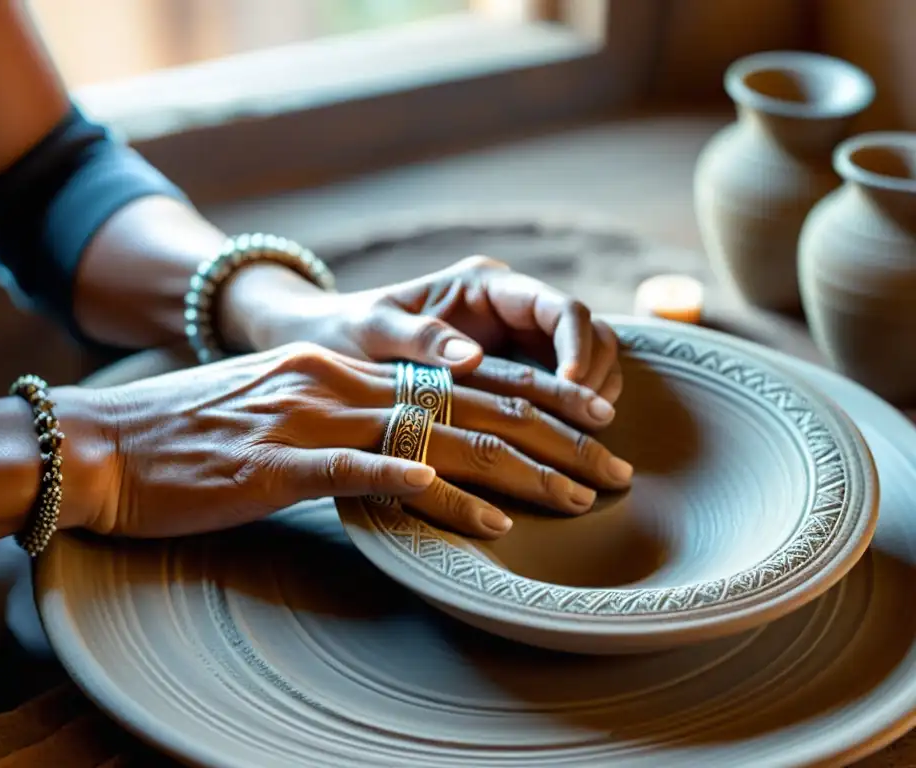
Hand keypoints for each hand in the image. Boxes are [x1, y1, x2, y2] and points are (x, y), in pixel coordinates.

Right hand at [84, 343, 632, 540]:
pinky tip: (488, 524)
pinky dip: (437, 499)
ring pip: (442, 438)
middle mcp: (342, 382)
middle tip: (616, 470)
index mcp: (345, 366)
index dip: (536, 403)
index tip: (593, 428)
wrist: (105, 444)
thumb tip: (409, 451)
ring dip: (519, 472)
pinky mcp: (284, 465)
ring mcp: (315, 420)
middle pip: (471, 408)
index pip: (464, 383)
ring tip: (579, 498)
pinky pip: (376, 477)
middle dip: (554, 440)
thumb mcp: (281, 412)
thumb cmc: (192, 436)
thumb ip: (346, 421)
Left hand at [232, 256, 622, 402]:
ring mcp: (514, 336)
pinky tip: (566, 442)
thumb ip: (419, 337)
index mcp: (485, 285)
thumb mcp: (374, 330)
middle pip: (586, 332)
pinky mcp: (510, 368)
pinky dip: (571, 410)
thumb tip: (472, 357)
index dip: (578, 348)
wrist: (332, 344)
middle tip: (592, 425)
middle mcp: (509, 306)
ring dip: (592, 395)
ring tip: (586, 439)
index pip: (559, 307)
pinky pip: (558, 385)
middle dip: (598, 375)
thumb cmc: (348, 332)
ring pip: (583, 358)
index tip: (575, 389)